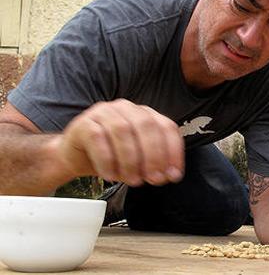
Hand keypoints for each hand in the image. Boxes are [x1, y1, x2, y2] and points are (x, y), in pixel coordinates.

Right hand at [55, 99, 183, 185]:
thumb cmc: (111, 156)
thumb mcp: (138, 161)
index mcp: (145, 114)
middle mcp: (126, 109)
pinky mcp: (84, 123)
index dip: (173, 152)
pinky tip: (110, 175)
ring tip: (133, 180)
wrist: (75, 158)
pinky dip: (106, 160)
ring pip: (123, 131)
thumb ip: (154, 165)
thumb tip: (167, 175)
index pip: (166, 127)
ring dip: (131, 160)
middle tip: (153, 178)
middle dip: (153, 156)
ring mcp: (104, 112)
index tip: (173, 174)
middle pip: (146, 126)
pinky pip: (97, 138)